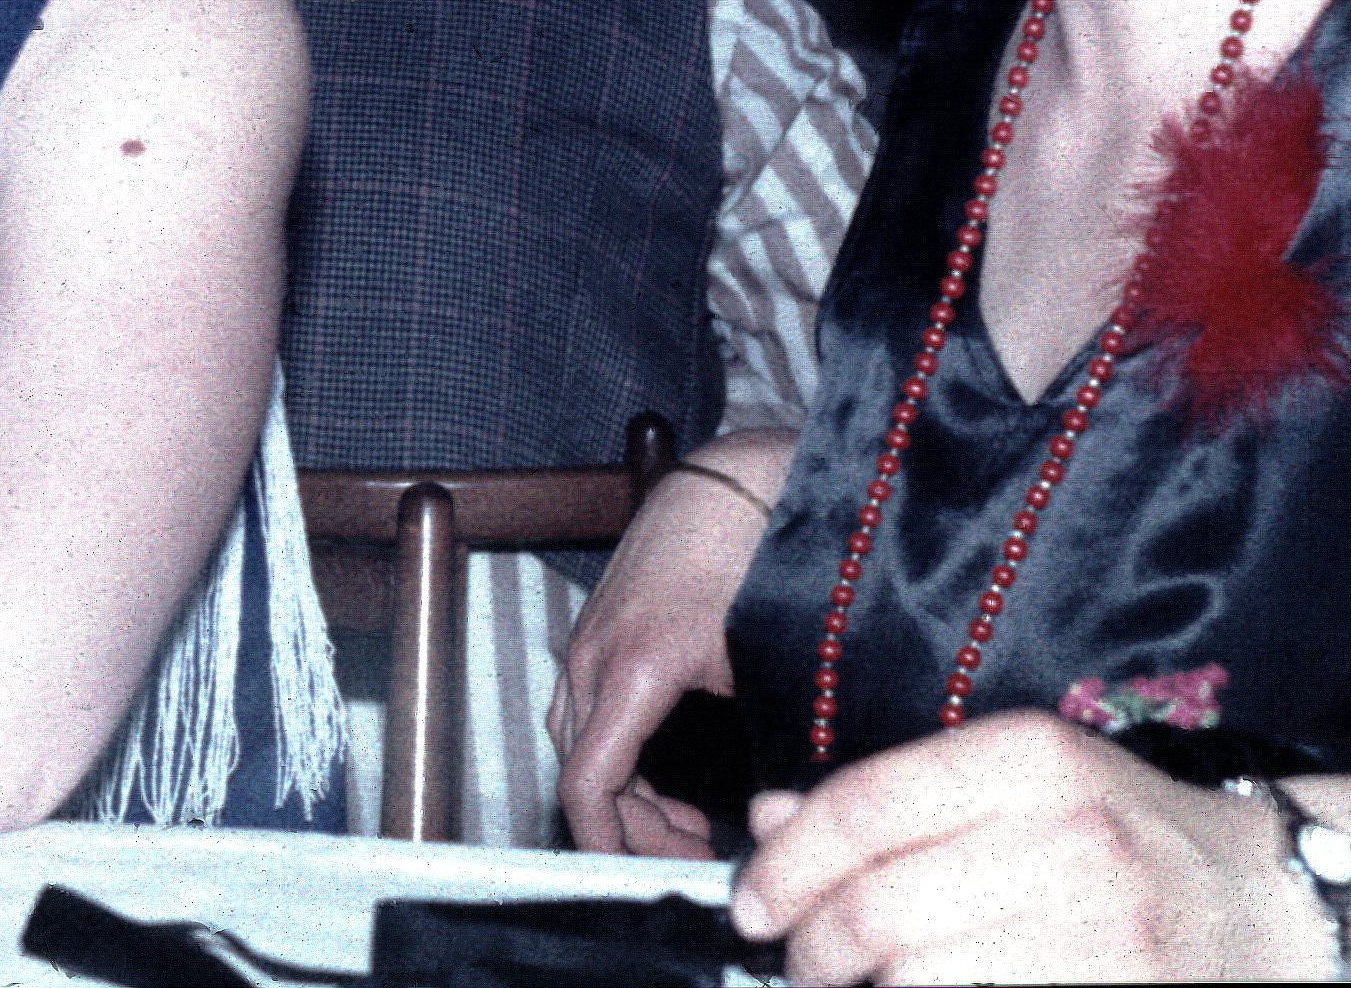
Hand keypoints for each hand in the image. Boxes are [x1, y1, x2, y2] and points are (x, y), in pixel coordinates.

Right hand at [551, 449, 773, 855]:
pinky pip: (590, 709)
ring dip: (625, 792)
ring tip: (688, 824)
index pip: (587, 784)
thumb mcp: (765, 663)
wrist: (740, 476)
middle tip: (694, 855)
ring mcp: (591, 637)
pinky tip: (670, 768)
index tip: (654, 874)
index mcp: (634, 668)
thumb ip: (753, 743)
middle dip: (630, 828)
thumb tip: (768, 818)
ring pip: (581, 740)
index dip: (610, 845)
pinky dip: (621, 752)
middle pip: (583, 770)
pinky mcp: (602, 627)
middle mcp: (595, 654)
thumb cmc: (759, 557)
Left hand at [727, 712, 1314, 983]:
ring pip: (917, 983)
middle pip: (879, 909)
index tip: (752, 902)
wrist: (1275, 911)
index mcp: (1034, 759)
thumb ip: (895, 795)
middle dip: (812, 948)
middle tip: (801, 960)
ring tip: (862, 987)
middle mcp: (1069, 842)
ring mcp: (1100, 938)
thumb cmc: (1126, 837)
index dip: (785, 863)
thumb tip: (767, 820)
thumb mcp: (1022, 781)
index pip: (864, 808)